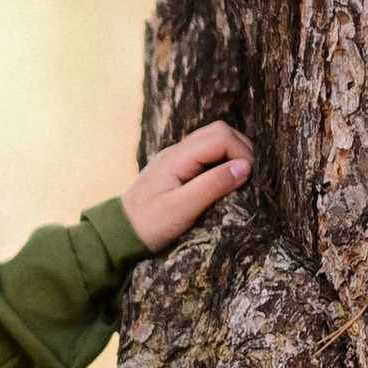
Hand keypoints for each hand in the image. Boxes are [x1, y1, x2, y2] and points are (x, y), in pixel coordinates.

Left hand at [122, 120, 253, 250]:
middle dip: (241, 151)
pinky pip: (208, 156)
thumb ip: (212, 186)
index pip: (221, 136)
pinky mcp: (181, 170)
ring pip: (215, 142)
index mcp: (177, 157)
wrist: (118, 234)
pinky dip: (223, 164)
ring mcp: (179, 159)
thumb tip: (245, 167)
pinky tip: (226, 184)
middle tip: (249, 179)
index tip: (249, 180)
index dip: (242, 153)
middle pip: (220, 133)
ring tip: (240, 182)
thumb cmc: (147, 225)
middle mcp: (178, 152)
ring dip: (233, 157)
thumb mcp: (181, 209)